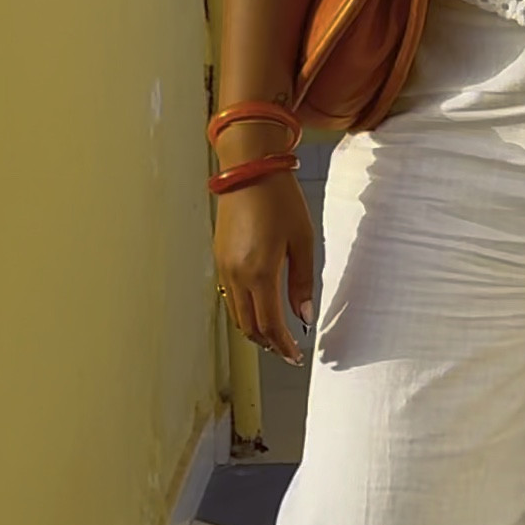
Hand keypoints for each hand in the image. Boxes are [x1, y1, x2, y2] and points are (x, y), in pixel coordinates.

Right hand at [214, 170, 316, 360]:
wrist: (249, 169)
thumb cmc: (279, 198)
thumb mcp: (302, 240)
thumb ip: (302, 282)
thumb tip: (305, 315)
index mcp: (259, 272)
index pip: (270, 324)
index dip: (283, 345)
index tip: (295, 355)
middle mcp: (236, 274)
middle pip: (249, 326)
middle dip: (268, 343)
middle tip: (286, 350)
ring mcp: (224, 267)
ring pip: (236, 314)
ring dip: (255, 330)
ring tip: (275, 335)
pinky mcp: (220, 258)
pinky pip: (230, 296)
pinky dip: (244, 310)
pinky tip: (259, 308)